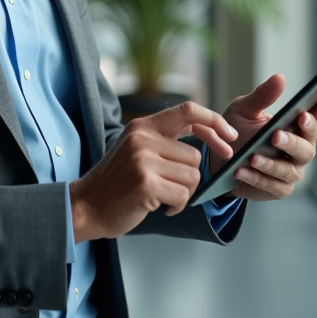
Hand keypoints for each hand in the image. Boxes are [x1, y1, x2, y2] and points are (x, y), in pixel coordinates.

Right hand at [69, 101, 238, 242]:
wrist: (86, 206)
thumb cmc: (116, 181)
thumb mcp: (135, 147)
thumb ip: (164, 138)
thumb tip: (207, 133)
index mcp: (143, 126)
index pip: (188, 110)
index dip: (214, 121)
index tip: (230, 137)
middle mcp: (143, 138)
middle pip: (195, 155)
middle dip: (189, 176)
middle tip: (171, 186)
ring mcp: (144, 160)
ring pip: (193, 176)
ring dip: (184, 192)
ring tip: (162, 196)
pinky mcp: (146, 183)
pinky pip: (184, 195)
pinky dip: (178, 205)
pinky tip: (161, 206)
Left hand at [209, 74, 316, 201]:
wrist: (219, 162)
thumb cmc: (236, 132)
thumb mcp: (244, 110)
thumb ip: (262, 97)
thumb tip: (280, 78)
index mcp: (294, 127)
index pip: (313, 116)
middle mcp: (299, 150)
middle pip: (306, 148)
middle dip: (292, 142)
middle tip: (276, 135)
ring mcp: (291, 172)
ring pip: (288, 170)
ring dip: (270, 163)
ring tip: (252, 157)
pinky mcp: (279, 190)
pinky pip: (271, 185)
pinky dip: (256, 177)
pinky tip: (241, 170)